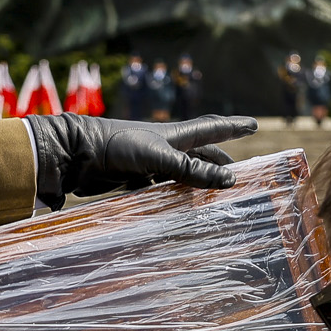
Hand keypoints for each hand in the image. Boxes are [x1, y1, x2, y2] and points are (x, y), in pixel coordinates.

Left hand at [27, 114, 257, 209]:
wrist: (76, 154)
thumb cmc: (117, 147)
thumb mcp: (158, 157)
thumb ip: (191, 170)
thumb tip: (229, 179)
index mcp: (174, 135)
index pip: (212, 129)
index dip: (234, 127)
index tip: (253, 124)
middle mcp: (164, 146)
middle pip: (199, 152)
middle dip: (217, 159)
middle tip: (234, 169)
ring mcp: (149, 162)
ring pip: (180, 172)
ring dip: (196, 181)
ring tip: (211, 193)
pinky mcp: (133, 178)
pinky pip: (161, 188)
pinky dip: (172, 196)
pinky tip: (176, 207)